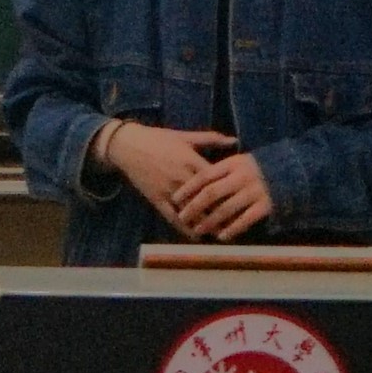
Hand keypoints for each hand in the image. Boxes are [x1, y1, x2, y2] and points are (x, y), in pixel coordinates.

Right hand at [99, 123, 276, 242]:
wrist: (128, 145)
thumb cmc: (159, 138)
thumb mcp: (185, 136)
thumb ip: (211, 139)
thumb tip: (235, 140)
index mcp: (190, 160)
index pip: (215, 180)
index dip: (228, 192)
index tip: (242, 201)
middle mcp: (181, 177)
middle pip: (205, 199)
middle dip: (221, 212)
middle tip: (236, 224)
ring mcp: (168, 189)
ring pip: (190, 210)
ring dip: (205, 223)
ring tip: (220, 234)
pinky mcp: (156, 199)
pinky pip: (172, 217)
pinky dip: (184, 228)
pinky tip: (195, 236)